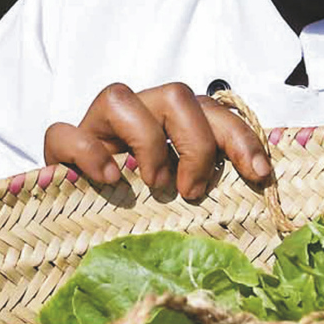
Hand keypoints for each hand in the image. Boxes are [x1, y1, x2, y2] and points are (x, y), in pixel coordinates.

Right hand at [44, 82, 272, 200]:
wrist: (82, 228)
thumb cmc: (146, 211)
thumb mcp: (188, 194)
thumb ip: (214, 181)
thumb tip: (261, 185)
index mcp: (174, 123)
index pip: (214, 110)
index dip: (239, 137)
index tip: (258, 174)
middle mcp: (138, 115)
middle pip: (176, 95)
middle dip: (196, 144)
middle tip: (193, 191)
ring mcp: (97, 128)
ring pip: (119, 97)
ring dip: (147, 143)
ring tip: (155, 185)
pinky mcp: (61, 149)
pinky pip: (64, 133)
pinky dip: (87, 152)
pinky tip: (108, 179)